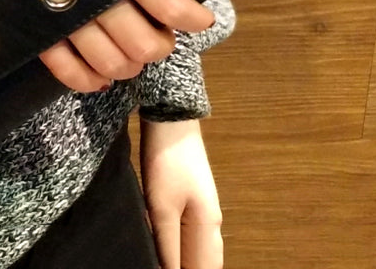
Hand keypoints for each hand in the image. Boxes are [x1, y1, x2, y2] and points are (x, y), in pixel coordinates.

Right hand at [39, 0, 214, 90]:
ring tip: (132, 54)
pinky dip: (88, 80)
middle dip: (158, 46)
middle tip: (160, 36)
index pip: (165, 3)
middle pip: (142, 46)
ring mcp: (66, 15)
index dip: (188, 17)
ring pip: (111, 64)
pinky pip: (67, 71)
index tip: (200, 20)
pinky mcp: (39, 31)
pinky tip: (100, 77)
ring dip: (128, 66)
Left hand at [140, 118, 223, 268]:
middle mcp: (213, 221)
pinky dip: (189, 249)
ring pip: (204, 249)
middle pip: (209, 262)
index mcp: (208, 227)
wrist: (171, 121)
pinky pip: (197, 235)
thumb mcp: (161, 209)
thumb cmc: (167, 163)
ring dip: (192, 262)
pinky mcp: (195, 198)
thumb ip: (167, 247)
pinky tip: (174, 249)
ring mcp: (206, 208)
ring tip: (170, 265)